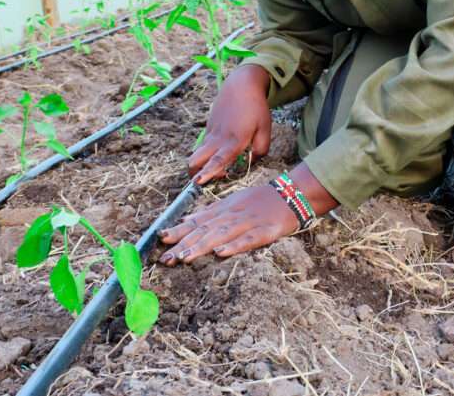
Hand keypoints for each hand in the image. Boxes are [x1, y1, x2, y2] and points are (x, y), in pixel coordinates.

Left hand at [159, 164, 339, 264]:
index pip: (198, 220)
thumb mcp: (233, 201)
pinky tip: (221, 253)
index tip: (161, 240)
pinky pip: (248, 240)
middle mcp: (232, 215)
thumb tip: (185, 222)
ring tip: (185, 257)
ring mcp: (248, 223)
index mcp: (224, 209)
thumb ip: (211, 213)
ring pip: (222, 235)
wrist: (292, 194)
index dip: (179, 230)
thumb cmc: (261, 200)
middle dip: (184, 244)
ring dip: (202, 246)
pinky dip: (234, 246)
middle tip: (165, 258)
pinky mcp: (265, 232)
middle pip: (206, 230)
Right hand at [188, 64, 271, 183]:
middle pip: (196, 160)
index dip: (208, 172)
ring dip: (200, 164)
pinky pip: (203, 145)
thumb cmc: (256, 108)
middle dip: (195, 173)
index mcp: (235, 141)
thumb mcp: (265, 129)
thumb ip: (261, 149)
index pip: (218, 160)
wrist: (241, 85)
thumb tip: (252, 162)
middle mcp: (219, 139)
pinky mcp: (209, 127)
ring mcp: (211, 133)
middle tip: (209, 177)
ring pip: (197, 153)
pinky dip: (206, 153)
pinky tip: (221, 148)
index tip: (198, 182)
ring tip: (216, 166)